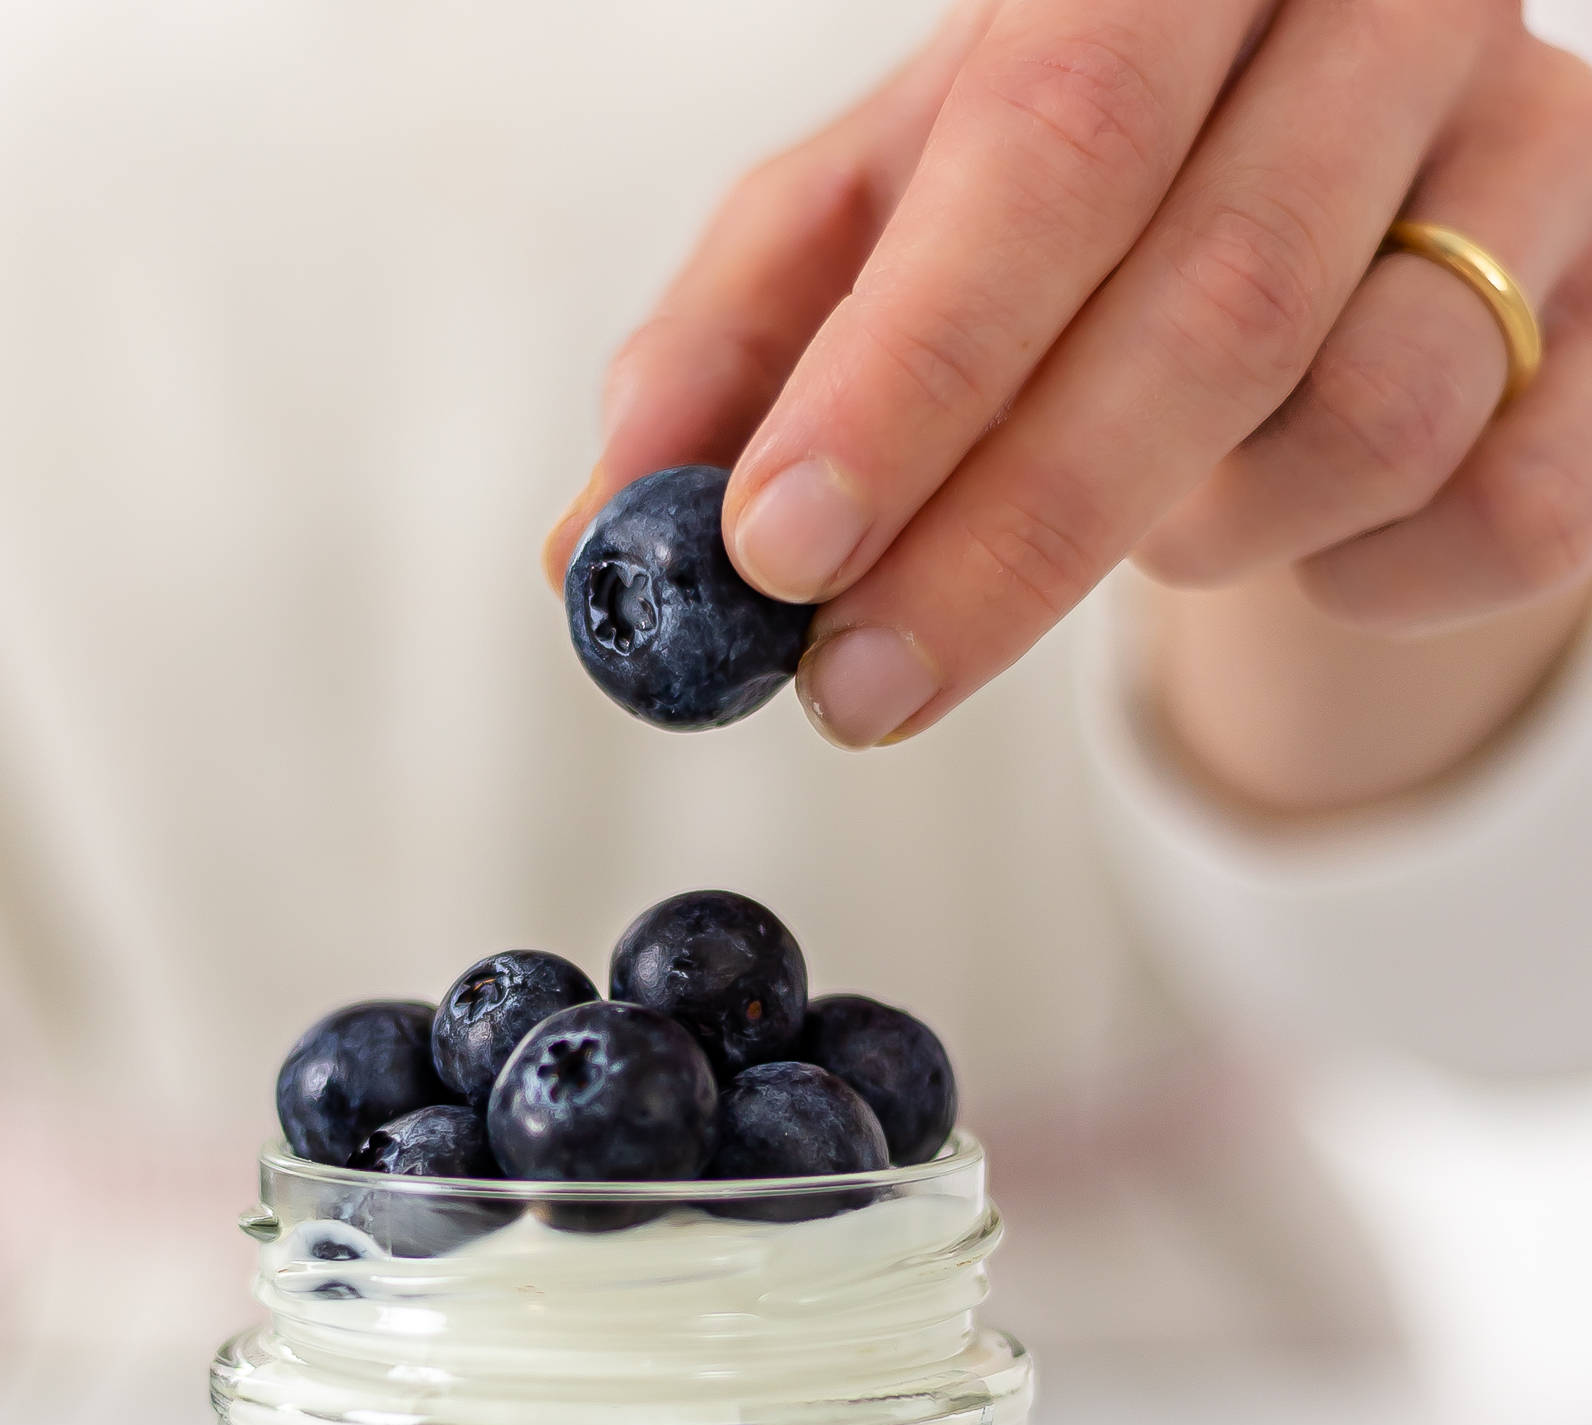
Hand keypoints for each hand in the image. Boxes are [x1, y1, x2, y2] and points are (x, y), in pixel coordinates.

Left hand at [544, 0, 1591, 751]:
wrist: (1346, 185)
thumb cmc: (1077, 196)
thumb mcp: (892, 222)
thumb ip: (747, 352)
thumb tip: (593, 551)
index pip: (1047, 140)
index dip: (906, 365)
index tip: (769, 550)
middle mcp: (1392, 5)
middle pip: (1210, 304)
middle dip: (1008, 537)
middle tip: (856, 691)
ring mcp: (1544, 156)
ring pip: (1367, 423)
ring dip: (1199, 536)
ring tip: (1140, 515)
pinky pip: (1495, 516)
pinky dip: (1359, 579)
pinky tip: (1291, 528)